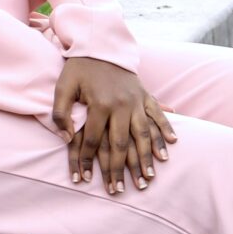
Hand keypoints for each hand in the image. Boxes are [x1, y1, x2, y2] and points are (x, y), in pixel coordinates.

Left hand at [53, 57, 176, 194]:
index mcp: (99, 103)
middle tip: (119, 190)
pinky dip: (165, 128)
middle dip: (120, 169)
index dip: (88, 160)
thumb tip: (66, 138)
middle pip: (121, 143)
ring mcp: (135, 99)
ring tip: (148, 177)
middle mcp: (120, 104)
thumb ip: (61, 112)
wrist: (99, 43)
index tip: (85, 179)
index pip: (94, 139)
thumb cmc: (78, 67)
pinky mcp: (144, 93)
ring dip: (147, 156)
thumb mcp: (63, 85)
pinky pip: (157, 113)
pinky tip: (171, 144)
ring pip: (143, 133)